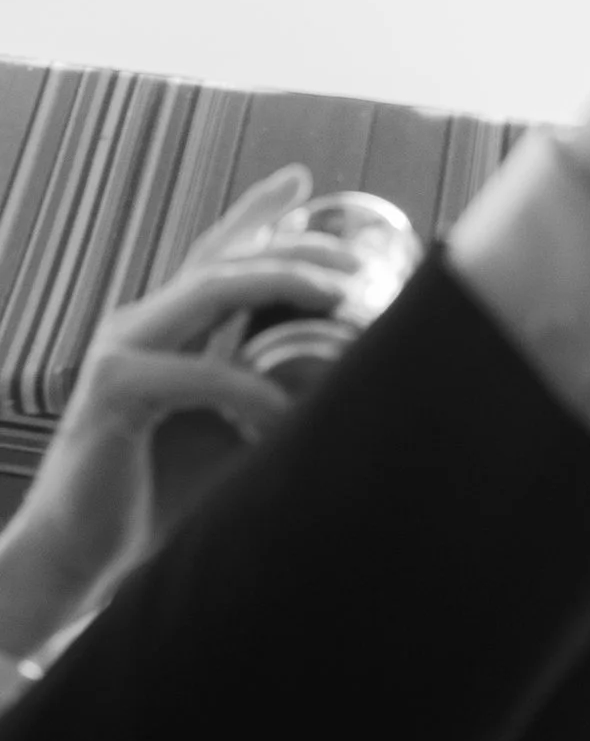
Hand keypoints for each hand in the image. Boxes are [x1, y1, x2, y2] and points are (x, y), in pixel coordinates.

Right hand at [0, 168, 363, 670]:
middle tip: (360, 259)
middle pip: (224, 261)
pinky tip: (286, 411)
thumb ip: (269, 393)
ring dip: (284, 285)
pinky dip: (251, 389)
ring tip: (346, 297)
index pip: (213, 255)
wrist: (77, 560)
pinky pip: (199, 373)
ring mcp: (121, 352)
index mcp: (163, 330)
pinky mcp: (115, 392)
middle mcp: (138, 327)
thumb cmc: (157, 502)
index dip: (254, 213)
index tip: (303, 180)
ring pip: (211, 291)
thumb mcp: (227, 435)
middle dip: (297, 248)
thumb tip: (349, 374)